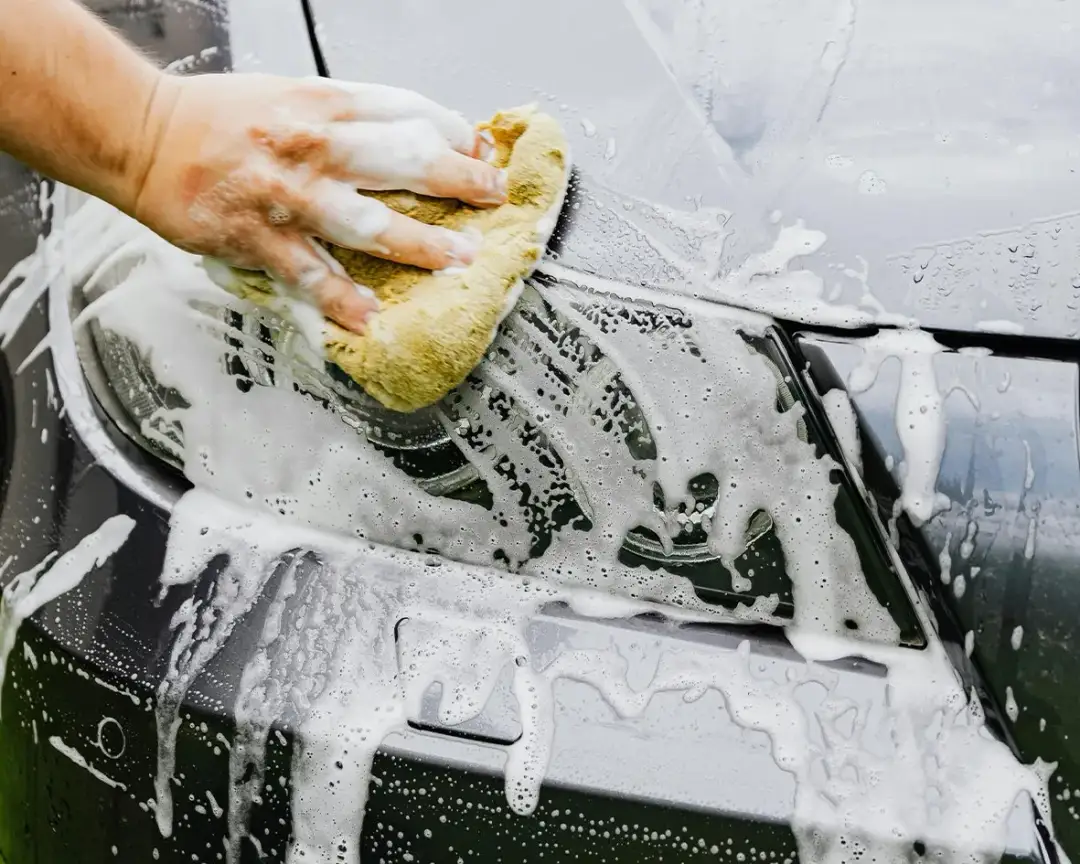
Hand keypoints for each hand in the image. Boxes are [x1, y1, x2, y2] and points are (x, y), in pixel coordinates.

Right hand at [130, 73, 506, 332]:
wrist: (143, 134)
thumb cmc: (219, 118)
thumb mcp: (292, 96)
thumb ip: (350, 119)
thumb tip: (410, 141)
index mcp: (323, 103)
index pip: (407, 112)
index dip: (454, 133)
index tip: (482, 152)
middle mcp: (313, 145)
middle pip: (404, 161)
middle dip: (458, 182)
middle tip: (493, 200)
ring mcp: (288, 195)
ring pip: (369, 223)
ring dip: (420, 245)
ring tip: (458, 262)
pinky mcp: (259, 238)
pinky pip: (311, 275)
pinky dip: (342, 300)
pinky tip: (371, 317)